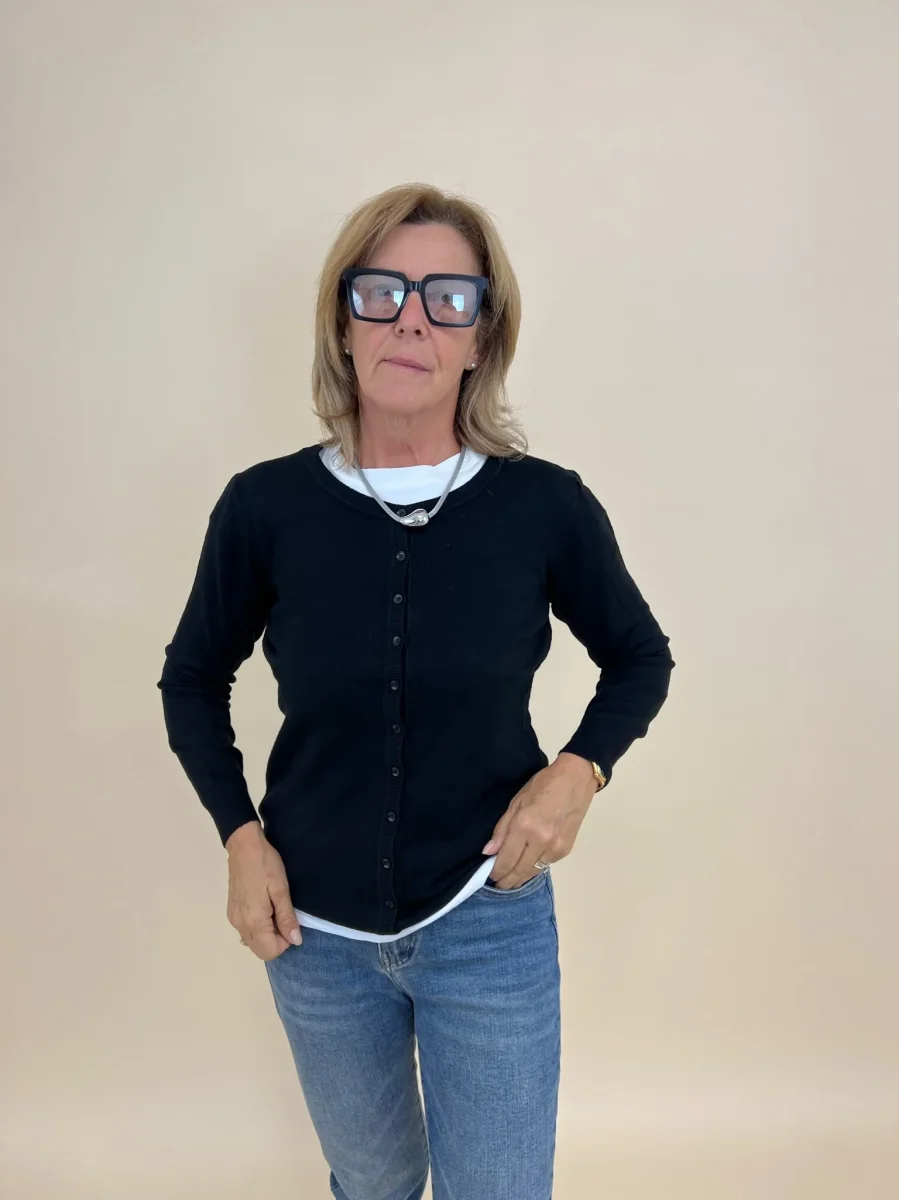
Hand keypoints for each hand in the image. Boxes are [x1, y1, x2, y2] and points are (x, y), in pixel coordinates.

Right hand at [225, 821, 302, 959]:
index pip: (270, 951)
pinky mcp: (231, 912)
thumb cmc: (266, 865)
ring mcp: (233, 919)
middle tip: (283, 916)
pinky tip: (264, 907)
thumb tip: (295, 941)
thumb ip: (287, 918)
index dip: (285, 941)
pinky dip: (258, 927)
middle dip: (276, 940)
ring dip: (267, 934)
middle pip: (260, 950)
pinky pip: (246, 931)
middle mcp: (240, 925)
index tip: (290, 921)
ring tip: (274, 909)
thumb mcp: (281, 890)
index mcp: (253, 921)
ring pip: (252, 942)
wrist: (244, 846)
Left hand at [482, 753, 597, 888]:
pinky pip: (546, 865)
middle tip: (499, 885)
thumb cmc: (542, 785)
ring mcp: (555, 848)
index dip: (496, 871)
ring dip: (521, 878)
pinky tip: (528, 867)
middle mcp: (540, 841)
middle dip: (507, 881)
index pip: (506, 859)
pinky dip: (535, 868)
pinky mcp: (565, 850)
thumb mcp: (516, 802)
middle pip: (519, 871)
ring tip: (511, 881)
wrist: (575, 780)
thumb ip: (502, 829)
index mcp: (524, 827)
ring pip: (533, 872)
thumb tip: (489, 852)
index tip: (490, 877)